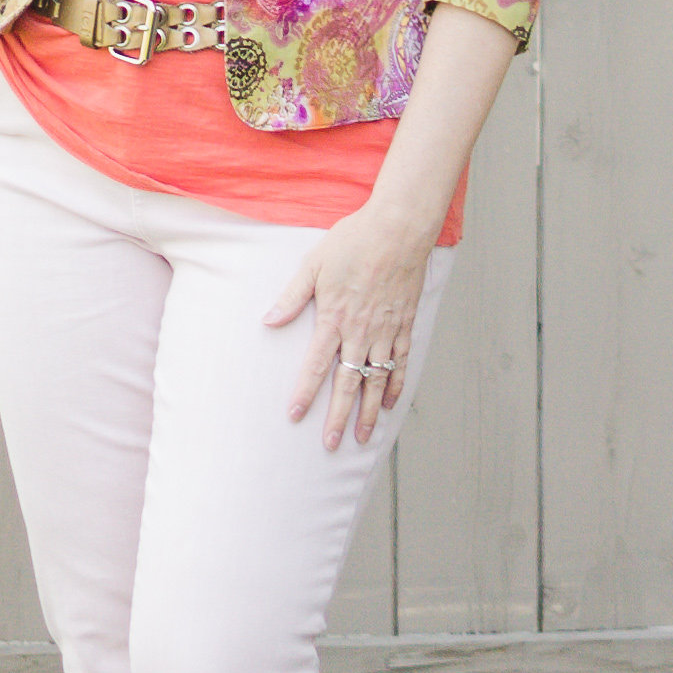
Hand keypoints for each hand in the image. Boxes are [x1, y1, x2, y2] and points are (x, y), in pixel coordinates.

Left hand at [264, 203, 438, 450]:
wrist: (398, 229)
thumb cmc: (353, 241)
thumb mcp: (313, 264)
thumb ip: (292, 296)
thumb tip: (268, 321)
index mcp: (335, 317)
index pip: (316, 364)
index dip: (305, 391)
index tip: (295, 415)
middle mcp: (361, 331)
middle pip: (349, 382)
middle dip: (339, 416)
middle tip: (331, 443)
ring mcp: (386, 331)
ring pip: (376, 380)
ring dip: (369, 411)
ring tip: (362, 437)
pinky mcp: (404, 325)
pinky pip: (400, 363)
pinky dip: (395, 385)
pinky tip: (389, 404)